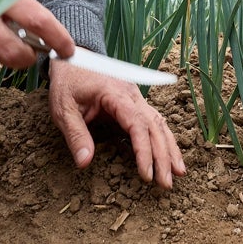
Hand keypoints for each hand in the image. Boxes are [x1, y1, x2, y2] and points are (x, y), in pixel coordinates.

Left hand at [47, 59, 185, 188]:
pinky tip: (170, 155)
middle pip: (154, 126)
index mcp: (116, 95)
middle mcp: (132, 95)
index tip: (146, 175)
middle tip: (166, 183)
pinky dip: (164, 139)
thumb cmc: (67, 83)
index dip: (144, 151)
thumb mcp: (64, 110)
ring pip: (159, 123)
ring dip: (169, 148)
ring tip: (178, 173)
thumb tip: (84, 163)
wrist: (72, 60)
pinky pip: (153, 121)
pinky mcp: (134, 103)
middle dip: (163, 155)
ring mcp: (136, 97)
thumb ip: (75, 135)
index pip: (137, 125)